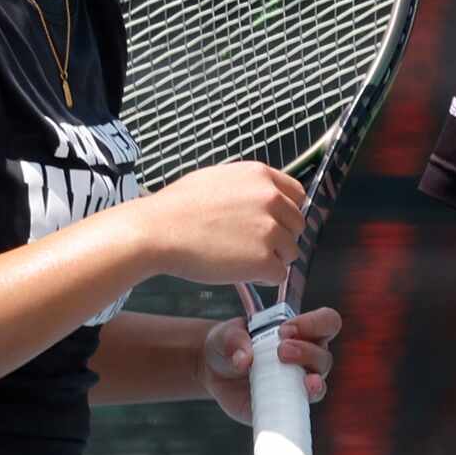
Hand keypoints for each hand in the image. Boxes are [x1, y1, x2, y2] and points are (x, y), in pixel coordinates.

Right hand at [139, 161, 305, 284]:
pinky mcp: (264, 259)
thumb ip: (247, 187)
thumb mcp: (217, 179)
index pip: (296, 195)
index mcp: (260, 176)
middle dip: (280, 237)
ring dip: (272, 258)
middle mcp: (271, 199)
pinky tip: (242, 273)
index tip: (273, 223)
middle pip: (296, 225)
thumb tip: (261, 199)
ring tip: (241, 259)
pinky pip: (279, 275)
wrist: (158, 231)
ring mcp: (270, 230)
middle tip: (252, 246)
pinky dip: (264, 278)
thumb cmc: (177, 207)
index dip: (285, 212)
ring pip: (291, 251)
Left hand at [198, 307, 341, 422]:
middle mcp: (306, 359)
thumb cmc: (228, 345)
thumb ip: (234, 339)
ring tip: (295, 380)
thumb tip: (244, 359)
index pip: (327, 322)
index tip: (286, 330)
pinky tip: (286, 407)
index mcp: (301, 332)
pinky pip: (298, 413)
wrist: (214, 372)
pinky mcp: (286, 407)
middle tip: (281, 351)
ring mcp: (298, 385)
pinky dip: (295, 411)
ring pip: (318, 385)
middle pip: (324, 357)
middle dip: (306, 353)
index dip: (315, 323)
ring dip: (311, 382)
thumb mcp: (226, 334)